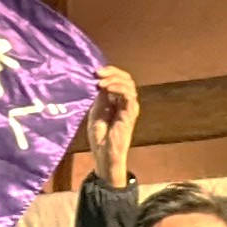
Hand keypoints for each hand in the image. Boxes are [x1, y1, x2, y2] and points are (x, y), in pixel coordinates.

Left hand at [83, 65, 142, 184]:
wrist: (104, 155)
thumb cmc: (99, 137)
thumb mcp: (95, 111)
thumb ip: (99, 97)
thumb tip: (99, 79)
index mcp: (116, 100)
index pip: (118, 78)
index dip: (109, 71)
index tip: (95, 71)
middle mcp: (125, 101)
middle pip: (125, 78)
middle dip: (112, 72)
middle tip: (97, 73)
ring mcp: (129, 107)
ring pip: (129, 83)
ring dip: (114, 79)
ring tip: (101, 82)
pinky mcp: (131, 113)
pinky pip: (129, 95)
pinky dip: (118, 88)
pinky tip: (107, 88)